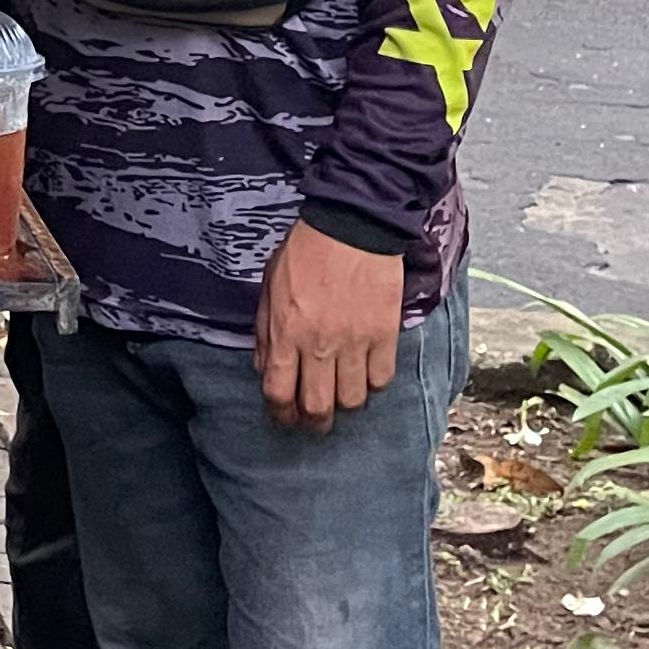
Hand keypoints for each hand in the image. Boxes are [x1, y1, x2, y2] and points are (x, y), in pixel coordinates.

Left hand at [256, 221, 404, 432]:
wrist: (352, 225)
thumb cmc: (306, 251)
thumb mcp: (270, 285)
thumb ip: (264, 330)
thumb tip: (265, 368)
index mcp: (284, 332)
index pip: (278, 392)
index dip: (280, 414)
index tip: (284, 418)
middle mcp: (317, 344)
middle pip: (316, 407)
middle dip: (314, 423)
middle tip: (316, 421)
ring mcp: (353, 342)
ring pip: (352, 401)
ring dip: (345, 405)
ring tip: (343, 397)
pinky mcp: (384, 335)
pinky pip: (380, 379)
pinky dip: (373, 384)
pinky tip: (366, 374)